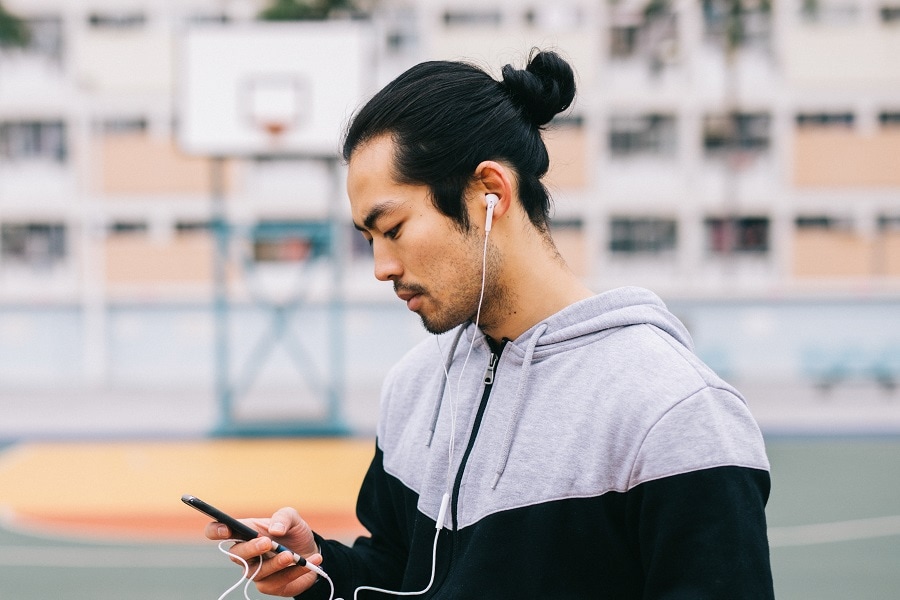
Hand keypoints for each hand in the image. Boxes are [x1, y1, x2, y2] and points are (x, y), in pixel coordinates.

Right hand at [205, 507, 322, 596]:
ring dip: (275, 563)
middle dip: (251, 548)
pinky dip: (295, 571)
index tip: (225, 530)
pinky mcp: (269, 585)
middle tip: (268, 542)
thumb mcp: (293, 518)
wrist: (312, 551)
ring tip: (292, 555)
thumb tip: (275, 530)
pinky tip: (309, 562)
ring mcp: (255, 570)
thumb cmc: (295, 533)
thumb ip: (283, 517)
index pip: (218, 531)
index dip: (216, 530)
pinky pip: (277, 581)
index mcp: (245, 532)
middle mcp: (246, 553)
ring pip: (257, 571)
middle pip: (236, 554)